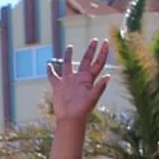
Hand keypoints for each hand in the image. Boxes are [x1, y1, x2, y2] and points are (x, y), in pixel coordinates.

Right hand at [46, 39, 111, 158]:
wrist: (70, 119)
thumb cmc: (82, 110)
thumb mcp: (92, 98)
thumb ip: (99, 87)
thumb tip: (109, 76)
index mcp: (89, 79)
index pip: (97, 63)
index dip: (102, 53)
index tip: (105, 42)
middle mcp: (79, 78)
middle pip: (86, 60)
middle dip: (90, 50)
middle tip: (95, 40)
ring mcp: (68, 81)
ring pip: (68, 65)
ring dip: (68, 56)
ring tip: (69, 47)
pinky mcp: (58, 86)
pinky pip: (53, 76)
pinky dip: (50, 70)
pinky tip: (48, 64)